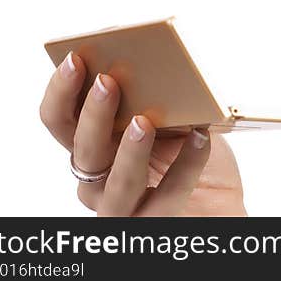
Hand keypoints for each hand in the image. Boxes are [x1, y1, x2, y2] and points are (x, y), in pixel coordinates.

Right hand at [40, 50, 246, 215]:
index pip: (60, 120)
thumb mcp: (174, 119)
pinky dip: (186, 166)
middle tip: (108, 83)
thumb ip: (156, 97)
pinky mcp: (154, 224)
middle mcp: (99, 179)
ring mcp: (123, 206)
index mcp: (95, 146)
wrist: (220, 204)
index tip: (75, 59)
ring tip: (144, 122)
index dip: (62, 92)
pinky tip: (201, 138)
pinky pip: (166, 198)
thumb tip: (153, 56)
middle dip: (93, 115)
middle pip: (81, 150)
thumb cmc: (190, 156)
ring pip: (114, 184)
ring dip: (129, 151)